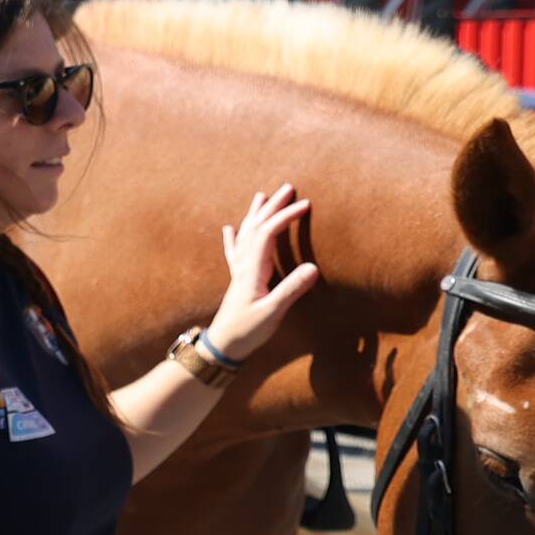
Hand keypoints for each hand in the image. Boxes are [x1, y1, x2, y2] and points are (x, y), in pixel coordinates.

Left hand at [206, 184, 319, 360]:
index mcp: (252, 270)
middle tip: (288, 187)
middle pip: (256, 227)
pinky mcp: (238, 281)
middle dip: (273, 206)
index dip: (286, 217)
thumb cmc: (246, 331)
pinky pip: (235, 252)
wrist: (222, 347)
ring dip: (255, 214)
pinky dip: (233, 237)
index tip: (306, 204)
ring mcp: (240, 272)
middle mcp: (244, 266)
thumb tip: (312, 267)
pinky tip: (228, 228)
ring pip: (246, 235)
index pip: (268, 233)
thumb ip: (291, 290)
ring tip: (262, 195)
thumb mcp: (272, 312)